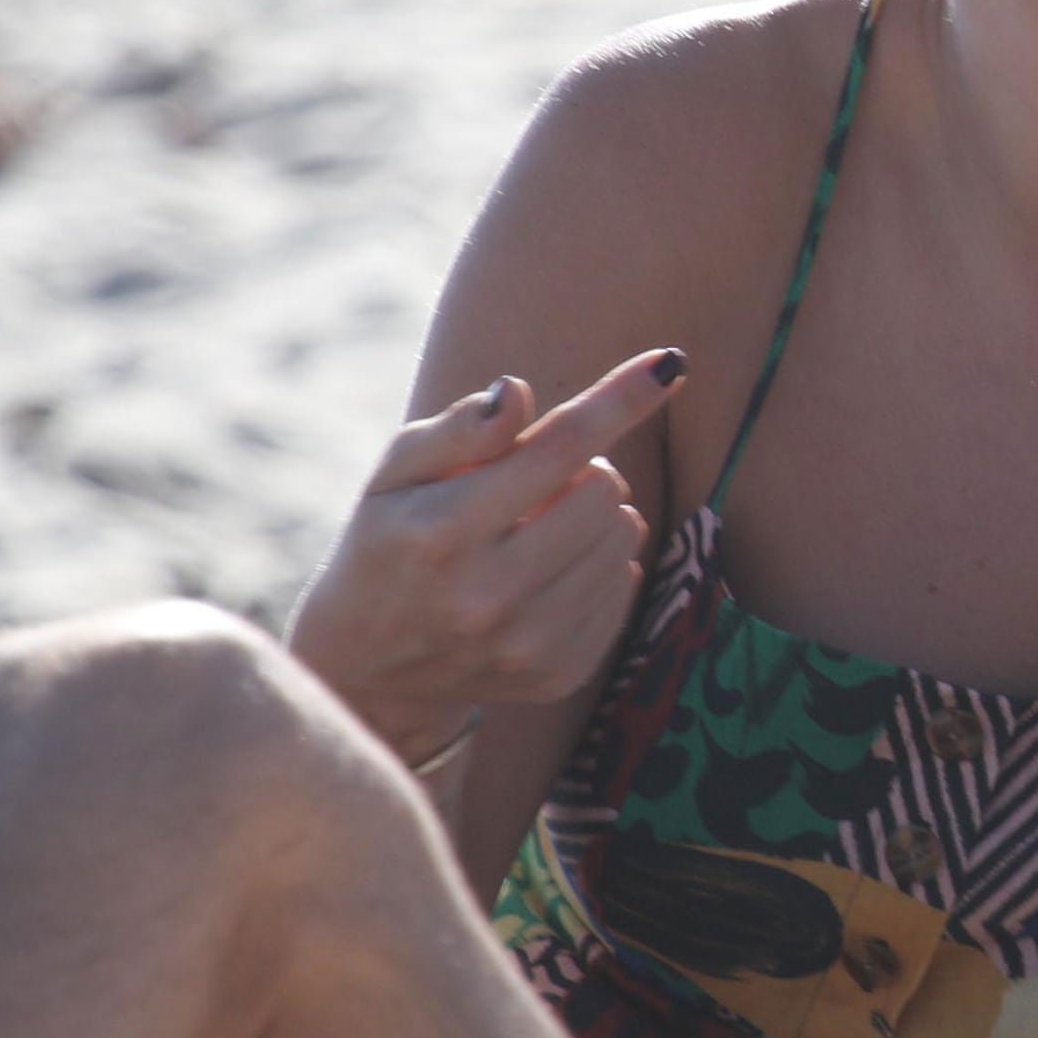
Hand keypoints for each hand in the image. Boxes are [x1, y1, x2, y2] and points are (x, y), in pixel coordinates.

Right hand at [286, 351, 678, 765]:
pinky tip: (550, 570)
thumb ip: (458, 429)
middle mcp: (488, 595)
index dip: (619, 400)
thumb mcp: (395, 474)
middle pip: (604, 490)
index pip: (558, 450)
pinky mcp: (558, 674)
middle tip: (539, 483)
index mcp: (443, 532)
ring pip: (624, 536)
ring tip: (540, 527)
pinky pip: (625, 585)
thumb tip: (518, 392)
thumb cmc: (387, 542)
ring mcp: (527, 644)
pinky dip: (600, 563)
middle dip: (584, 469)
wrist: (368, 668)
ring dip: (597, 515)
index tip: (669, 363)